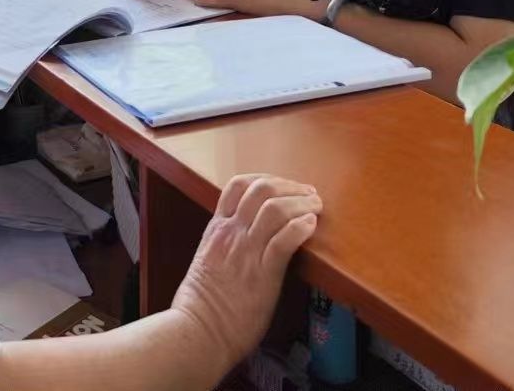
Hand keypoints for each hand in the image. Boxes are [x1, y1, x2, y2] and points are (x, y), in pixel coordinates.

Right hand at [172, 175, 322, 366]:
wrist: (197, 333)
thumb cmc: (200, 307)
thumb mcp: (207, 263)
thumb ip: (224, 247)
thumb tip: (244, 243)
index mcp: (217, 229)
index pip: (238, 185)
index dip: (266, 180)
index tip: (285, 188)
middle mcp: (231, 233)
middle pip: (262, 189)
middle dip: (290, 187)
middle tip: (309, 195)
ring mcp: (246, 252)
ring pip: (276, 209)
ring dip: (301, 204)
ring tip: (316, 208)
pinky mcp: (263, 274)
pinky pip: (284, 240)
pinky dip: (301, 228)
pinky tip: (311, 227)